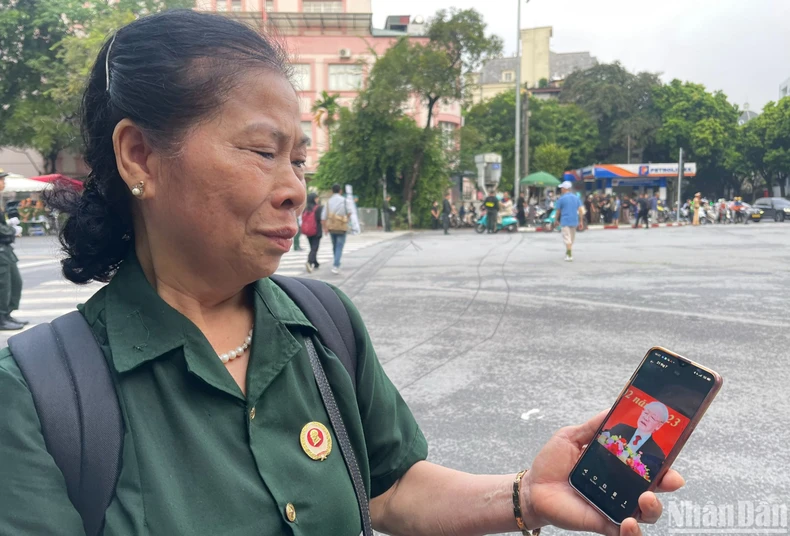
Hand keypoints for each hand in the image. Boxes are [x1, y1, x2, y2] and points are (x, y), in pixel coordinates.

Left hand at [523, 411, 684, 535]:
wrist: (533, 486)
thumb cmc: (553, 463)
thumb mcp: (572, 437)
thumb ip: (593, 427)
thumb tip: (613, 410)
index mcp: (618, 466)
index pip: (648, 464)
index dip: (664, 460)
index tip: (671, 454)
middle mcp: (622, 488)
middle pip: (655, 489)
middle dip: (668, 484)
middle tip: (670, 479)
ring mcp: (615, 508)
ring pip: (646, 514)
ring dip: (653, 508)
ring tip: (646, 498)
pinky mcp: (603, 524)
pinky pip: (623, 534)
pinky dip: (631, 532)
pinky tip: (628, 523)